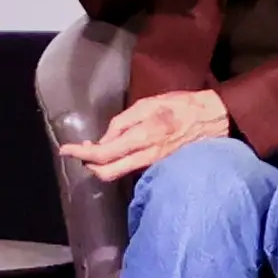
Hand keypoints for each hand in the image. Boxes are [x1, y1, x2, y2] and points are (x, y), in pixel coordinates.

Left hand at [81, 86, 235, 183]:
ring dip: (100, 165)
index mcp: (141, 137)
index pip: (104, 153)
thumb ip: (123, 122)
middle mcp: (145, 156)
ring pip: (118, 173)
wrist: (212, 120)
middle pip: (107, 172)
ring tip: (92, 151)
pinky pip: (130, 169)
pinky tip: (114, 152)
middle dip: (89, 164)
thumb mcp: (148, 104)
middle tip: (78, 152)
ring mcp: (152, 164)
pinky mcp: (157, 166)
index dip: (82, 153)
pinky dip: (116, 163)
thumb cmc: (180, 106)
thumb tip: (105, 139)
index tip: (66, 150)